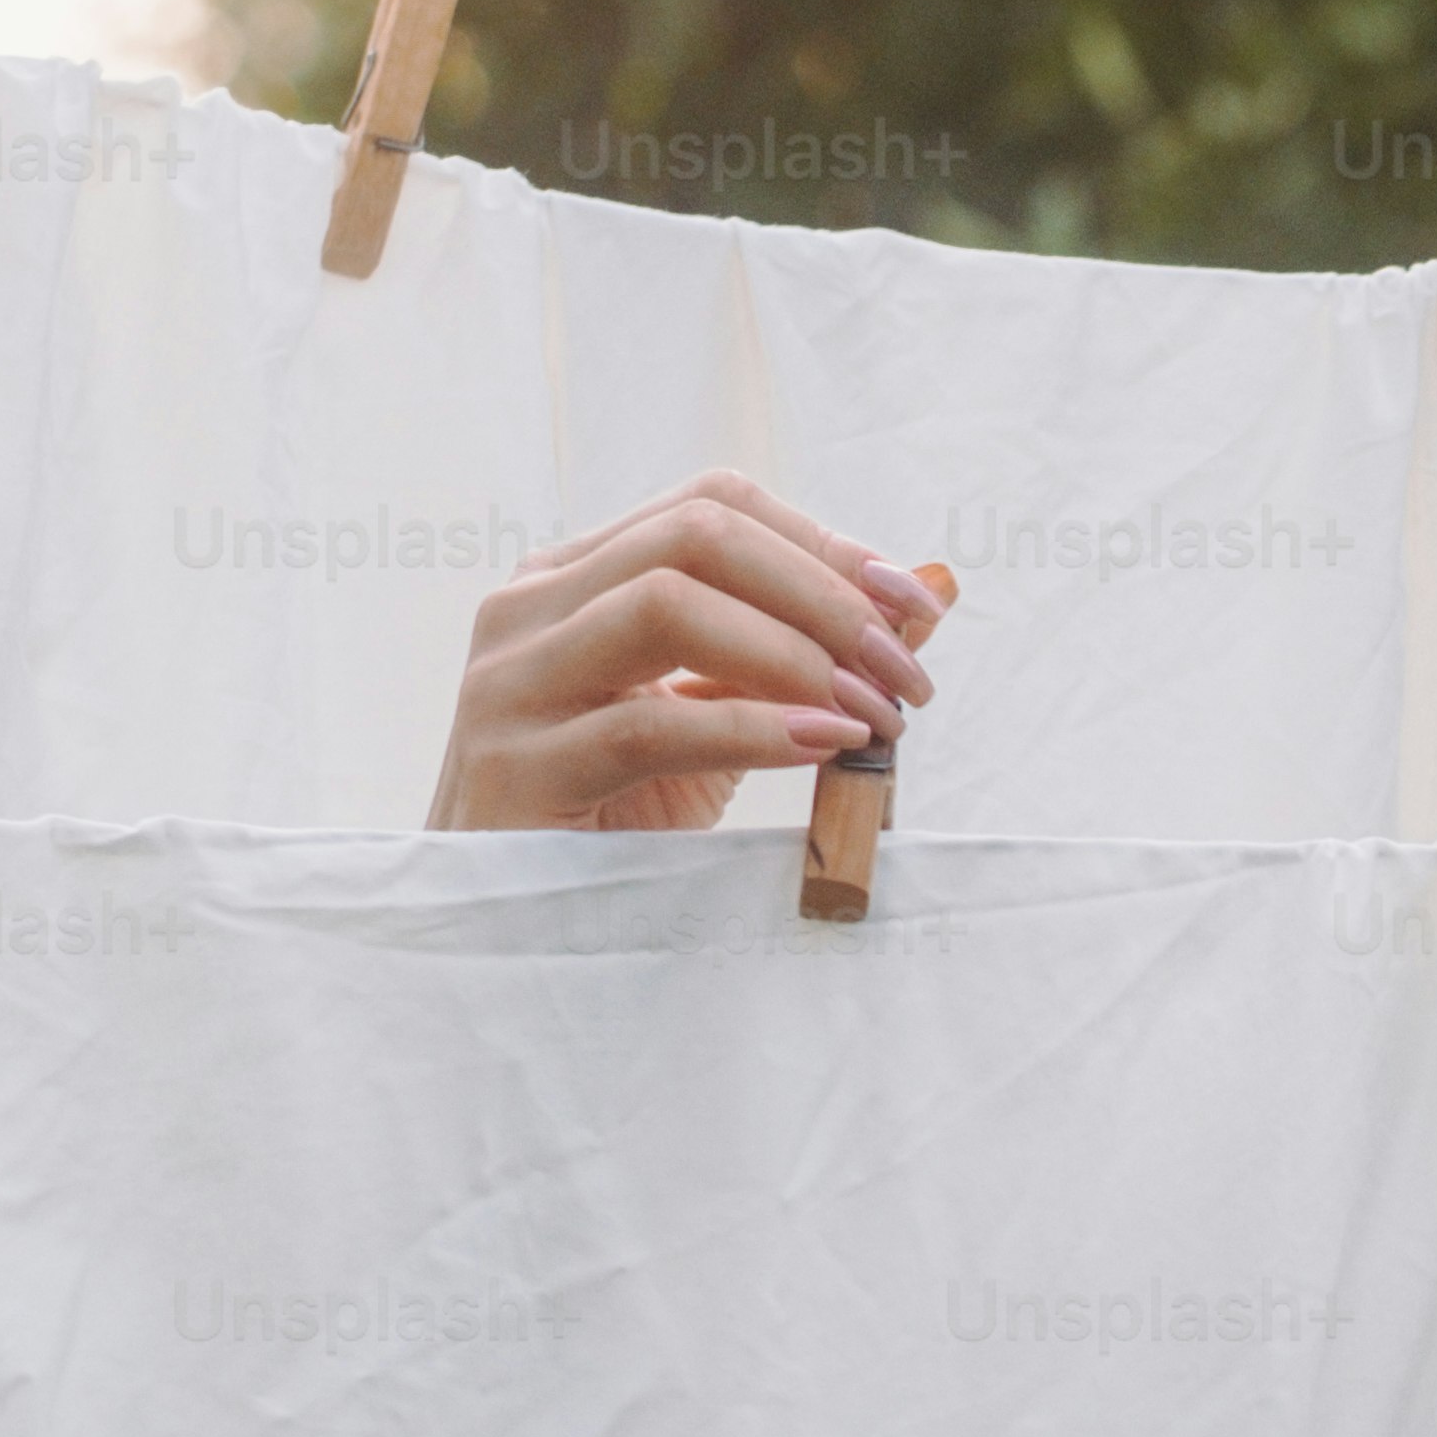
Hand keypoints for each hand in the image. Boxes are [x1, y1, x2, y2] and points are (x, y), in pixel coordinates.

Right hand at [425, 472, 953, 829]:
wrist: (504, 929)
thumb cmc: (614, 824)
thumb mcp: (719, 724)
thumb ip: (805, 657)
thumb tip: (931, 593)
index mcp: (572, 578)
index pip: (712, 507)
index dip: (825, 544)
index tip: (913, 607)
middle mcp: (529, 607)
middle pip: (698, 535)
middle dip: (825, 595)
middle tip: (905, 670)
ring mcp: (511, 681)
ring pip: (667, 605)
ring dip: (797, 654)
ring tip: (871, 715)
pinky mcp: (516, 765)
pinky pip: (650, 723)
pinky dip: (755, 729)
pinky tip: (822, 749)